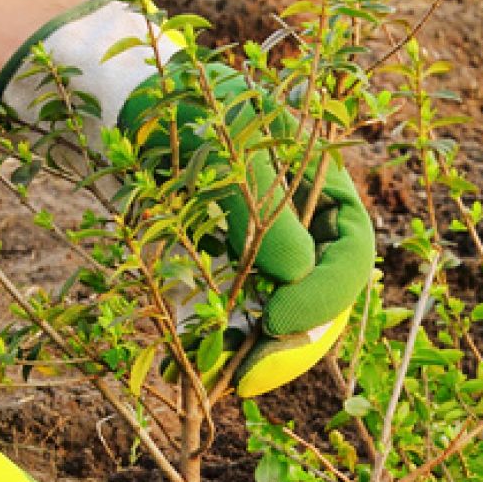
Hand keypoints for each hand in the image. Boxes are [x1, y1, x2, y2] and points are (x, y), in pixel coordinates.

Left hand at [0, 0, 374, 396]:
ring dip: (254, 353)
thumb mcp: (229, 148)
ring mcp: (271, 253)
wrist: (133, 101)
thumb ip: (263, 208)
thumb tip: (295, 277)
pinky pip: (237, 316)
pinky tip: (183, 364)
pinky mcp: (229, 269)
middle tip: (249, 379)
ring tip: (212, 380)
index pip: (350, 258)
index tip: (276, 321)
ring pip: (282, 318)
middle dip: (291, 344)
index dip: (323, 297)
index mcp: (328, 192)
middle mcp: (309, 229)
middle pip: (323, 301)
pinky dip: (217, 342)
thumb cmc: (189, 107)